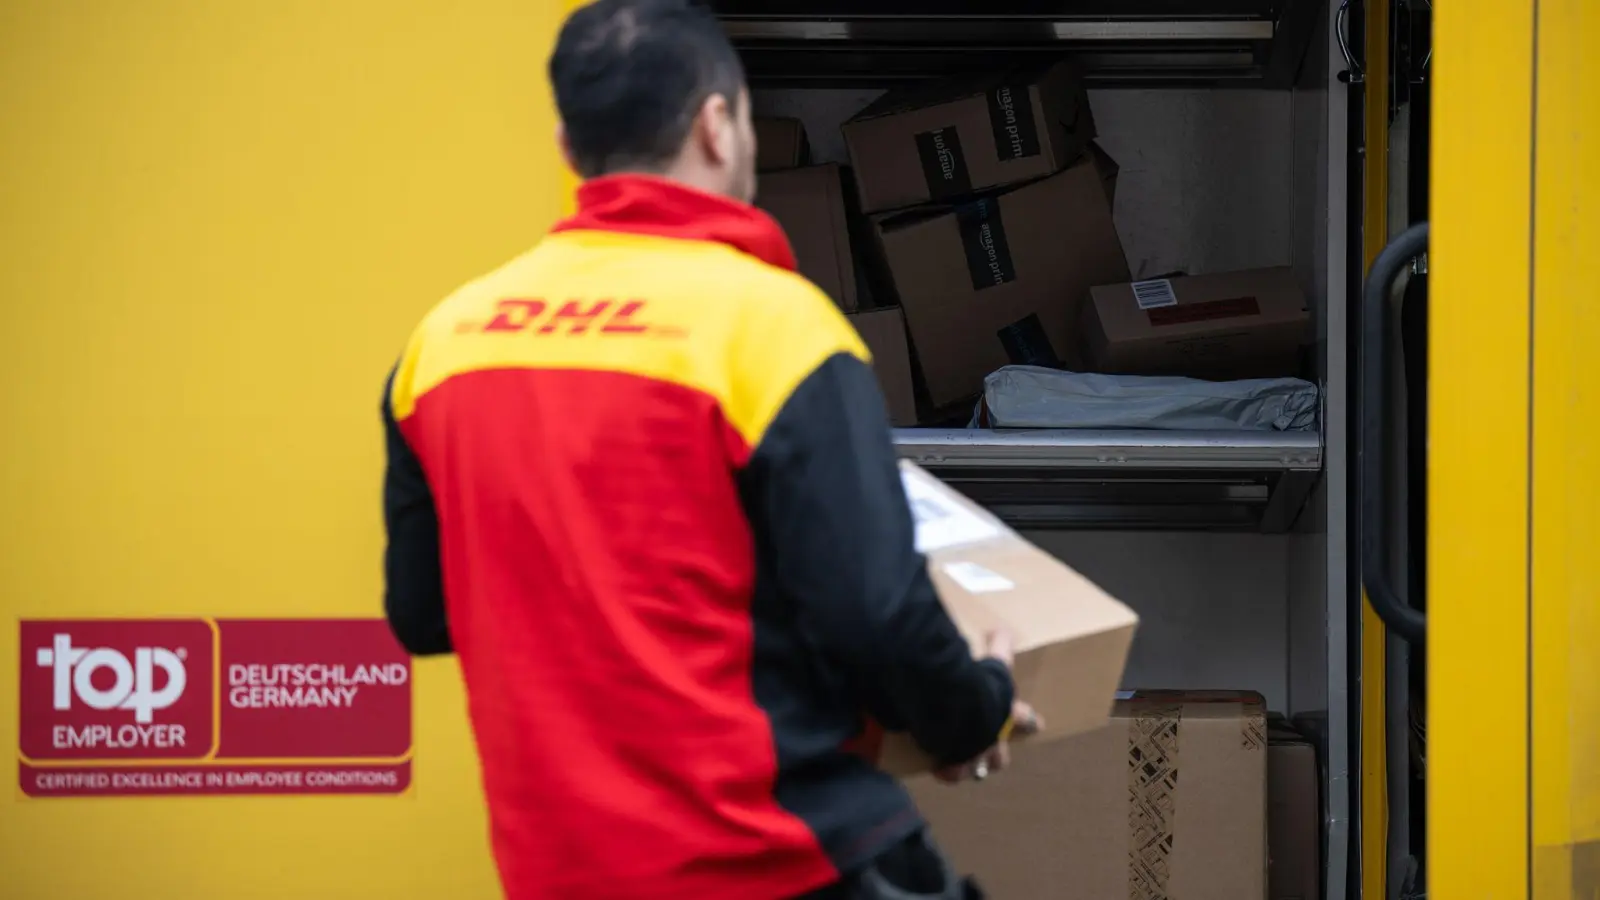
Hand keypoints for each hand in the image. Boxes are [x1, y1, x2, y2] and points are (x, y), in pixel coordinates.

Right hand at [932, 629, 1039, 783]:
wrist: (959, 706)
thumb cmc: (981, 684)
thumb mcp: (995, 662)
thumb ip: (999, 645)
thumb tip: (1001, 630)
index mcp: (1006, 714)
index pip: (1024, 718)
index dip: (1029, 720)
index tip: (1038, 724)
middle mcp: (993, 738)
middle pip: (1000, 757)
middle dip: (997, 756)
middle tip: (995, 758)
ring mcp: (974, 754)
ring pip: (975, 768)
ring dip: (967, 766)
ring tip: (955, 766)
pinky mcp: (952, 761)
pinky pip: (946, 769)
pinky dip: (942, 768)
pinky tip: (936, 768)